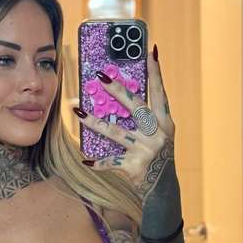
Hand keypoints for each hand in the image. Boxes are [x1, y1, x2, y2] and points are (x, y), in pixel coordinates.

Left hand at [73, 44, 175, 193]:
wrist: (162, 190)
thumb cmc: (156, 158)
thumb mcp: (158, 136)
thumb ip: (146, 120)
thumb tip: (121, 97)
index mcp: (165, 123)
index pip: (159, 93)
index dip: (155, 73)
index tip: (150, 52)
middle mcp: (158, 134)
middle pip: (135, 106)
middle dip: (117, 90)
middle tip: (100, 76)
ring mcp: (147, 150)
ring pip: (116, 132)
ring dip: (94, 122)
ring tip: (77, 111)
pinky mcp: (135, 166)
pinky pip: (112, 161)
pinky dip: (98, 162)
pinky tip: (85, 159)